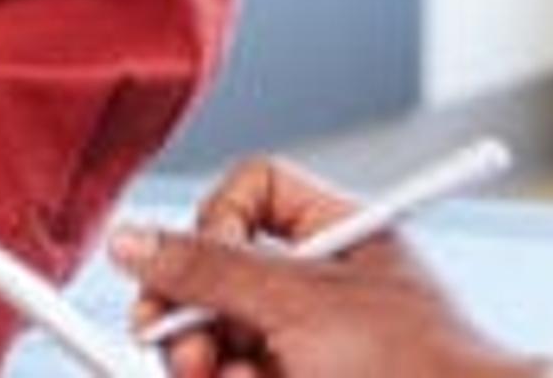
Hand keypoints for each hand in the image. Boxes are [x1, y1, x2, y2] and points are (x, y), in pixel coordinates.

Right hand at [109, 156, 543, 377]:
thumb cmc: (422, 363)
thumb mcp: (302, 301)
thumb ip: (209, 270)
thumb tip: (129, 239)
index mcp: (338, 234)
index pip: (252, 193)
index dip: (214, 222)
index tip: (197, 268)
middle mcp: (320, 289)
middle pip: (217, 281)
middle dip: (193, 320)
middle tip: (189, 356)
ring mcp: (311, 350)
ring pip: (218, 346)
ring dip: (210, 369)